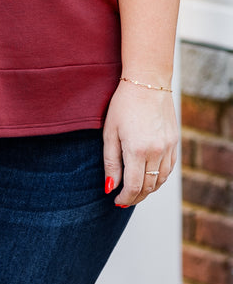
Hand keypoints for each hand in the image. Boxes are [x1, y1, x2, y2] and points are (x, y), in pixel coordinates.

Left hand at [103, 79, 177, 206]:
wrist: (147, 82)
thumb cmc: (123, 104)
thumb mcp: (109, 132)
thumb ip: (111, 162)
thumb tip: (110, 186)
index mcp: (137, 150)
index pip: (133, 186)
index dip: (125, 198)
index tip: (116, 200)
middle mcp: (156, 151)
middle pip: (148, 186)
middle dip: (136, 197)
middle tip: (124, 199)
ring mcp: (168, 147)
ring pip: (161, 179)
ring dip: (148, 189)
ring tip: (136, 191)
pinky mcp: (174, 141)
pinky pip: (169, 168)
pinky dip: (159, 177)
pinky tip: (149, 177)